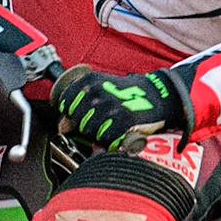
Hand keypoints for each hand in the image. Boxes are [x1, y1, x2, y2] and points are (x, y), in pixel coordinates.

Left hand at [52, 64, 188, 151]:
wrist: (157, 96)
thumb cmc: (127, 94)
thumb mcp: (100, 90)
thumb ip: (78, 105)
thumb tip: (62, 127)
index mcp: (88, 81)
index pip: (64, 104)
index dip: (72, 113)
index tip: (83, 114)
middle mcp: (97, 92)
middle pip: (76, 120)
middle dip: (85, 125)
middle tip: (101, 121)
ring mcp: (109, 106)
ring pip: (89, 131)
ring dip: (98, 134)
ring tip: (110, 126)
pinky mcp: (122, 121)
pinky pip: (104, 138)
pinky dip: (110, 140)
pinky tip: (118, 132)